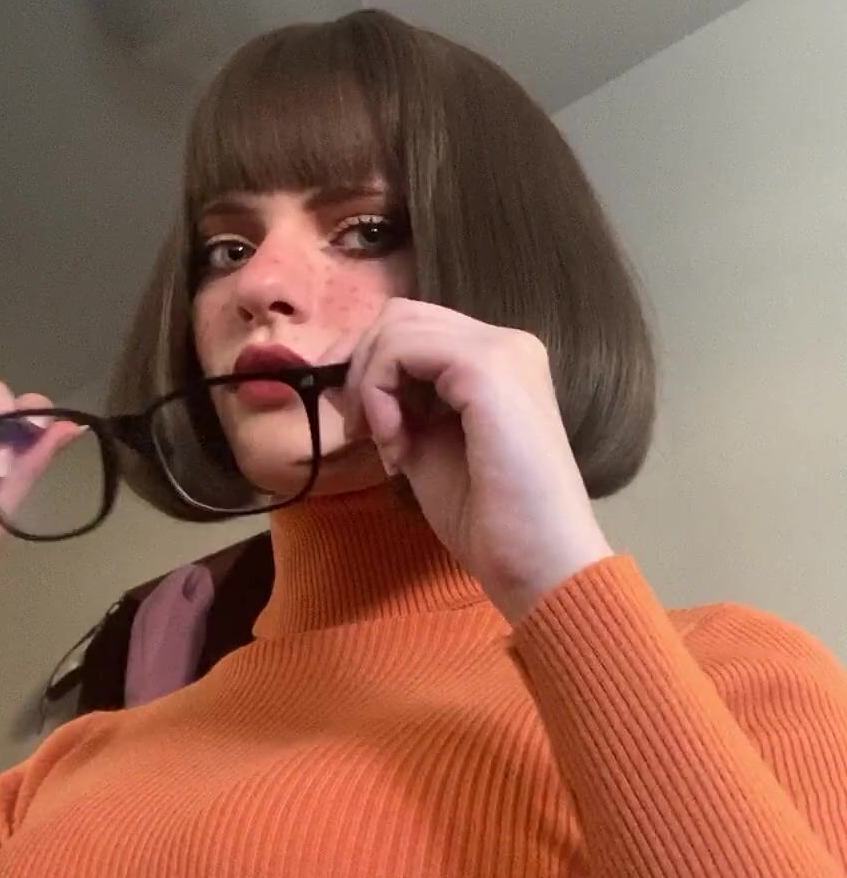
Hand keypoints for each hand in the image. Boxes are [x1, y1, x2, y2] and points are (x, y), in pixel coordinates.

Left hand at [340, 299, 613, 623]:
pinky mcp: (487, 366)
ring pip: (398, 325)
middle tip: (365, 432)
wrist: (539, 562)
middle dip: (363, 367)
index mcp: (499, 361)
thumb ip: (394, 406)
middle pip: (402, 315)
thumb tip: (340, 379)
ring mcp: (502, 349)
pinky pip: (402, 348)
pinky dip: (380, 393)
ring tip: (388, 447)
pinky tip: (397, 446)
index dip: (371, 366)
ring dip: (371, 384)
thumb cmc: (490, 520)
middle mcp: (506, 342)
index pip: (414, 328)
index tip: (363, 428)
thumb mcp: (425, 446)